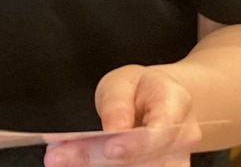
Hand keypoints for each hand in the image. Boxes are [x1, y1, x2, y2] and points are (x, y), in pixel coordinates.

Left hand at [44, 65, 201, 166]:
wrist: (160, 101)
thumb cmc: (140, 88)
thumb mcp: (122, 82)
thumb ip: (117, 104)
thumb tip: (115, 128)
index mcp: (176, 101)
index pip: (160, 128)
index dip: (136, 143)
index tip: (110, 149)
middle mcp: (183, 136)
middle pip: (145, 158)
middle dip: (99, 159)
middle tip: (58, 157)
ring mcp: (177, 159)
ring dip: (96, 166)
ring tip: (60, 158)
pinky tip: (76, 162)